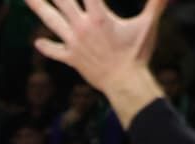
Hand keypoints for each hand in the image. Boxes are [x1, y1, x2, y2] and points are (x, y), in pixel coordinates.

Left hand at [30, 0, 170, 122]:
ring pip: (51, 22)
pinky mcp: (71, 59)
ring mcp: (74, 43)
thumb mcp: (148, 24)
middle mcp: (82, 27)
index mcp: (99, 17)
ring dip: (38, 8)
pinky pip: (56, 52)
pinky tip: (37, 42)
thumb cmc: (138, 53)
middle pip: (62, 1)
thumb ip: (157, 3)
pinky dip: (47, 47)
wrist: (124, 83)